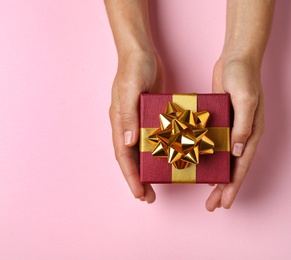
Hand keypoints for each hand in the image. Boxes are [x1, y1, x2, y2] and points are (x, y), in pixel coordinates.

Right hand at [109, 51, 162, 202]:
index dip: (131, 176)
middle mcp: (127, 125)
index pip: (123, 155)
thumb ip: (128, 115)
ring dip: (147, 170)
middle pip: (131, 158)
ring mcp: (138, 121)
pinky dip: (157, 153)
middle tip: (148, 198)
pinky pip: (152, 139)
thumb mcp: (131, 89)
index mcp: (119, 121)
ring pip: (141, 152)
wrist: (141, 52)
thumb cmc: (134, 68)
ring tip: (155, 187)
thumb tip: (128, 143)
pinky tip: (167, 160)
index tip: (139, 194)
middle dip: (138, 179)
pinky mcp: (149, 116)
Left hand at [206, 54, 264, 210]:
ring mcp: (232, 129)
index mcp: (252, 132)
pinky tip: (201, 166)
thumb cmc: (243, 76)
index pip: (242, 166)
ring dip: (217, 177)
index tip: (226, 203)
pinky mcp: (221, 121)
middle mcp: (243, 134)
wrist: (237, 57)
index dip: (234, 186)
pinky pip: (215, 145)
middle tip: (213, 206)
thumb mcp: (245, 100)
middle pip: (234, 168)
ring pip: (224, 160)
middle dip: (224, 189)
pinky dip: (210, 158)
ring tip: (208, 194)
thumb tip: (238, 152)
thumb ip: (243, 126)